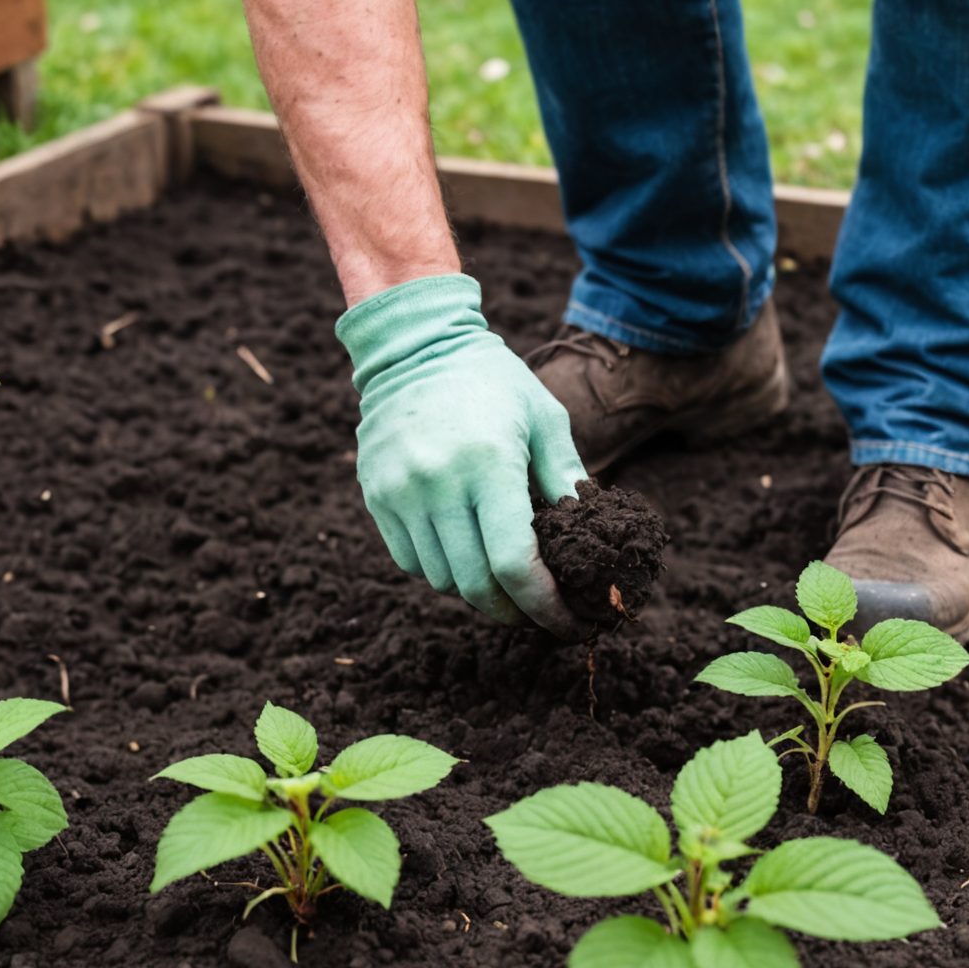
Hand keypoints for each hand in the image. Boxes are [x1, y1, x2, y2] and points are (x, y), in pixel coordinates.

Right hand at [337, 274, 588, 635]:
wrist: (414, 346)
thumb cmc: (493, 381)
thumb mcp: (544, 417)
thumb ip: (567, 477)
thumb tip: (591, 535)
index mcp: (488, 463)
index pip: (513, 563)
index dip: (543, 605)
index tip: (568, 621)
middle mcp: (437, 482)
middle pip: (475, 584)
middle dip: (514, 611)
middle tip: (540, 614)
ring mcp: (399, 492)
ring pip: (441, 580)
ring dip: (478, 594)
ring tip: (507, 586)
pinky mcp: (377, 496)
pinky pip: (411, 562)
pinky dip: (443, 574)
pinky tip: (468, 559)